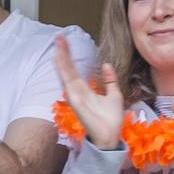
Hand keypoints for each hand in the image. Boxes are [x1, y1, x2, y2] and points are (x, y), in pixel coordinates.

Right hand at [53, 34, 124, 149]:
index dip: (69, 56)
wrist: (111, 137)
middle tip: (59, 36)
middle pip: (67, 69)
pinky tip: (59, 63)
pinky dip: (63, 74)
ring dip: (62, 59)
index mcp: (84, 90)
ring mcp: (74, 97)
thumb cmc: (110, 119)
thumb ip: (110, 80)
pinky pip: (68, 85)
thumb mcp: (114, 95)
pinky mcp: (76, 102)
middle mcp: (76, 92)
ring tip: (58, 44)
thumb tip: (106, 65)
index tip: (65, 42)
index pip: (74, 69)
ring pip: (66, 74)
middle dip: (63, 52)